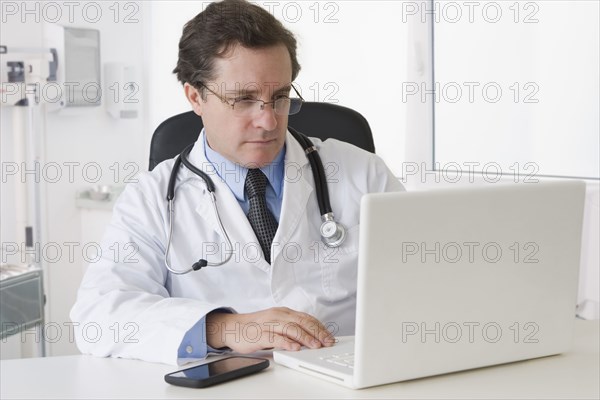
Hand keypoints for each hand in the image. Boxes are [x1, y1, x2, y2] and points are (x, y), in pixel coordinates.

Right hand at [206, 307, 335, 352]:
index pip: (306, 318)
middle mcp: (278, 315)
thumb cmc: (254, 327)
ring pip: (291, 328)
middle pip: (302, 322)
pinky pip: (275, 337)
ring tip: (316, 346)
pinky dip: (286, 342)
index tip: (329, 336)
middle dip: (317, 332)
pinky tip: (295, 348)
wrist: (231, 327)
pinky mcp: (259, 334)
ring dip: (306, 337)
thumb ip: (290, 328)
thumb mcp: (276, 323)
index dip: (319, 327)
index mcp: (283, 312)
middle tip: (328, 342)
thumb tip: (310, 337)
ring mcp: (269, 324)